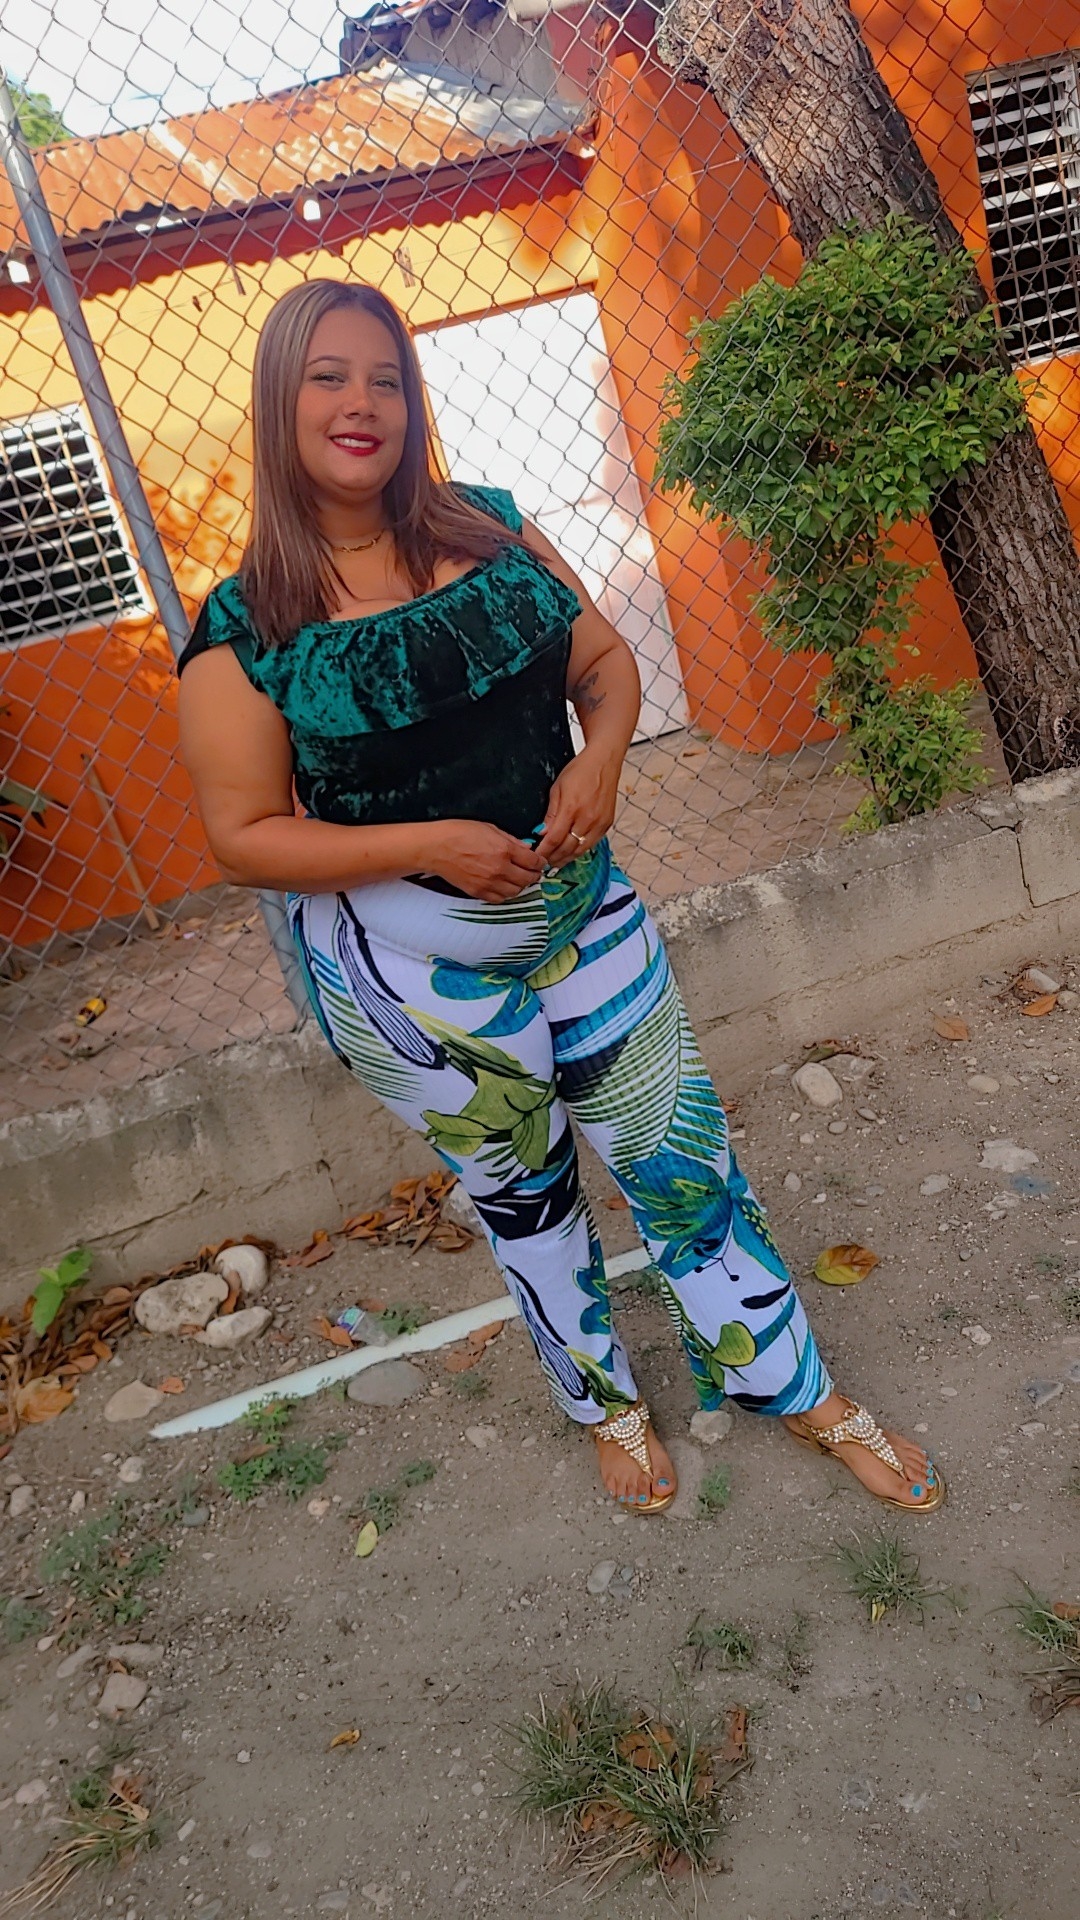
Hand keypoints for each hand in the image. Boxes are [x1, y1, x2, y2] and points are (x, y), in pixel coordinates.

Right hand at [426, 820, 544, 901]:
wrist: (435, 848)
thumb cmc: (458, 833)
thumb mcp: (489, 828)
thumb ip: (510, 840)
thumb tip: (525, 848)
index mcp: (504, 850)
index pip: (533, 861)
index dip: (540, 862)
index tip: (540, 862)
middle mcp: (500, 869)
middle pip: (528, 879)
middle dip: (534, 875)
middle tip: (533, 872)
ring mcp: (489, 883)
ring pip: (516, 891)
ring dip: (521, 886)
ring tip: (519, 879)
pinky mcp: (478, 892)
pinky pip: (500, 899)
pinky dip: (505, 894)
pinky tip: (504, 886)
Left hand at [536, 747, 621, 867]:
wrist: (603, 762)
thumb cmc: (580, 771)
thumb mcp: (557, 789)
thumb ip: (550, 814)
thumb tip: (542, 834)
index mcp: (571, 809)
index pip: (554, 839)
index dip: (543, 851)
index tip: (536, 856)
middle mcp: (587, 819)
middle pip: (567, 848)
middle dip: (553, 858)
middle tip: (543, 862)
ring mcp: (599, 823)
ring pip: (580, 850)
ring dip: (567, 858)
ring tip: (556, 861)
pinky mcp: (607, 824)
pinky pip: (591, 843)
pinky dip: (580, 850)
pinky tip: (571, 852)